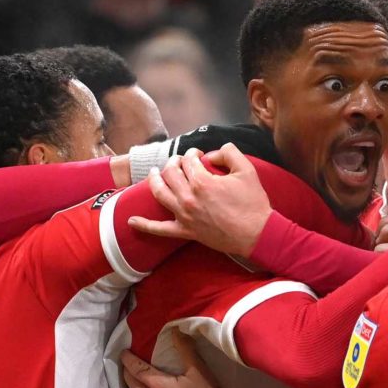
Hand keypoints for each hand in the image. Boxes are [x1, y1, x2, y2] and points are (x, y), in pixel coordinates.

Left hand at [128, 143, 272, 256]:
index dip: (192, 154)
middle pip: (170, 173)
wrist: (257, 234)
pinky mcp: (185, 232)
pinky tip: (131, 220)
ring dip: (155, 180)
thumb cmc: (253, 203)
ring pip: (160, 194)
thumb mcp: (247, 170)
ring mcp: (184, 216)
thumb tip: (212, 154)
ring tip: (155, 173)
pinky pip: (160, 229)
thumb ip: (229, 153)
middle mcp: (188, 197)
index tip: (198, 156)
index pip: (188, 160)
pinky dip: (144, 225)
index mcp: (202, 181)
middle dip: (174, 163)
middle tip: (179, 162)